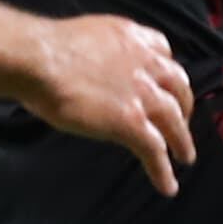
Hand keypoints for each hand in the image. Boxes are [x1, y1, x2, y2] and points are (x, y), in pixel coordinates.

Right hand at [20, 14, 192, 195]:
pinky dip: (163, 170)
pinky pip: (155, 150)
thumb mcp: (85, 38)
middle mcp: (144, 63)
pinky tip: (167, 185)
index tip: (168, 84)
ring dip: (182, 142)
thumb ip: (101, 53)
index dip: (168, 73)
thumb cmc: (45, 49)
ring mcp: (142, 93)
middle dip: (183, 107)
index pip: (163, 52)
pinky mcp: (131, 122)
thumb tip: (92, 69)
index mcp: (131, 38)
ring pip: (174, 121)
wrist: (37, 60)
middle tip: (181, 123)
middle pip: (178, 88)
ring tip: (185, 157)